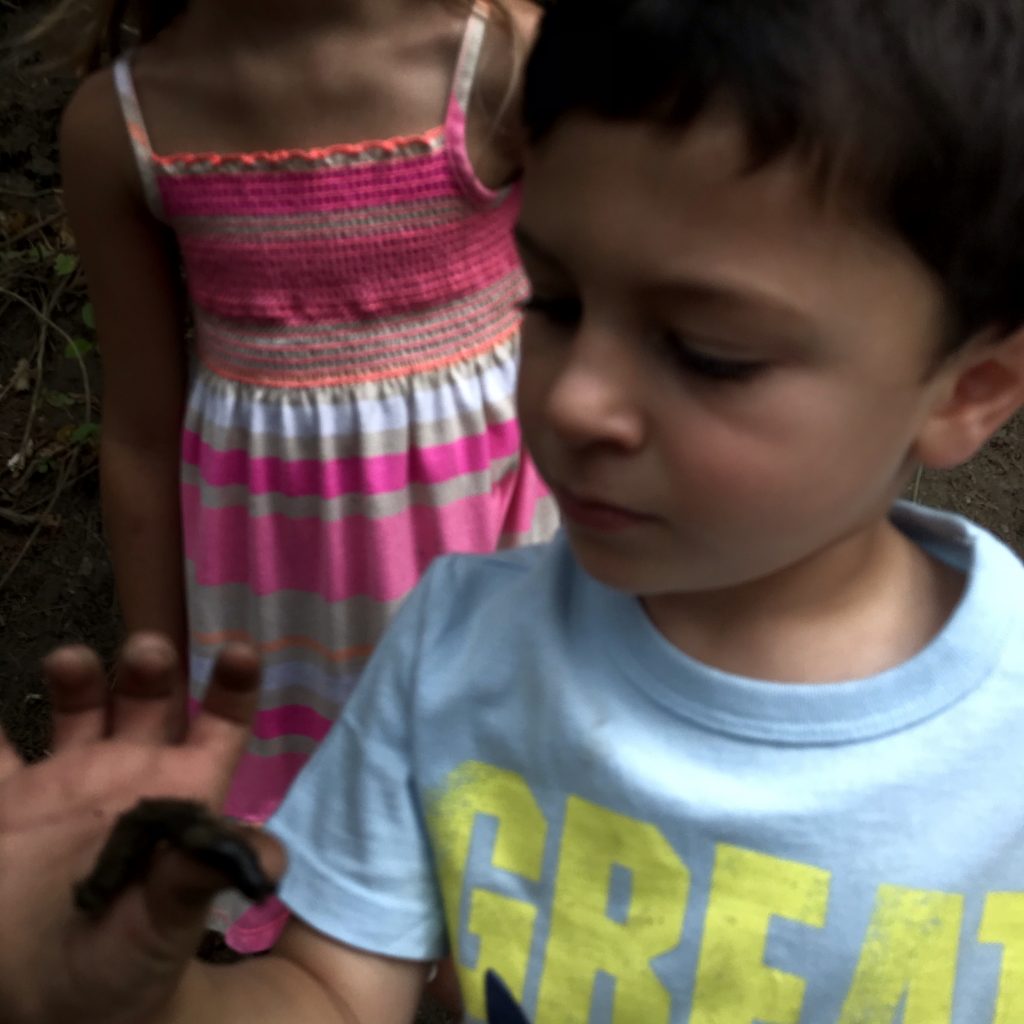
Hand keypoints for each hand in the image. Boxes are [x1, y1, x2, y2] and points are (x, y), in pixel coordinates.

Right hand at [0, 635, 284, 1023]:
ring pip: (81, 707)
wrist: (43, 1010)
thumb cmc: (121, 970)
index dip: (232, 685)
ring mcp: (68, 783)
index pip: (220, 724)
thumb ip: (200, 877)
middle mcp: (130, 776)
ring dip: (79, 676)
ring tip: (68, 661)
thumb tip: (270, 859)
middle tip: (146, 652)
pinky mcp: (8, 803)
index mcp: (179, 795)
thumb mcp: (164, 924)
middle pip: (150, 698)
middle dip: (149, 666)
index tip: (239, 649)